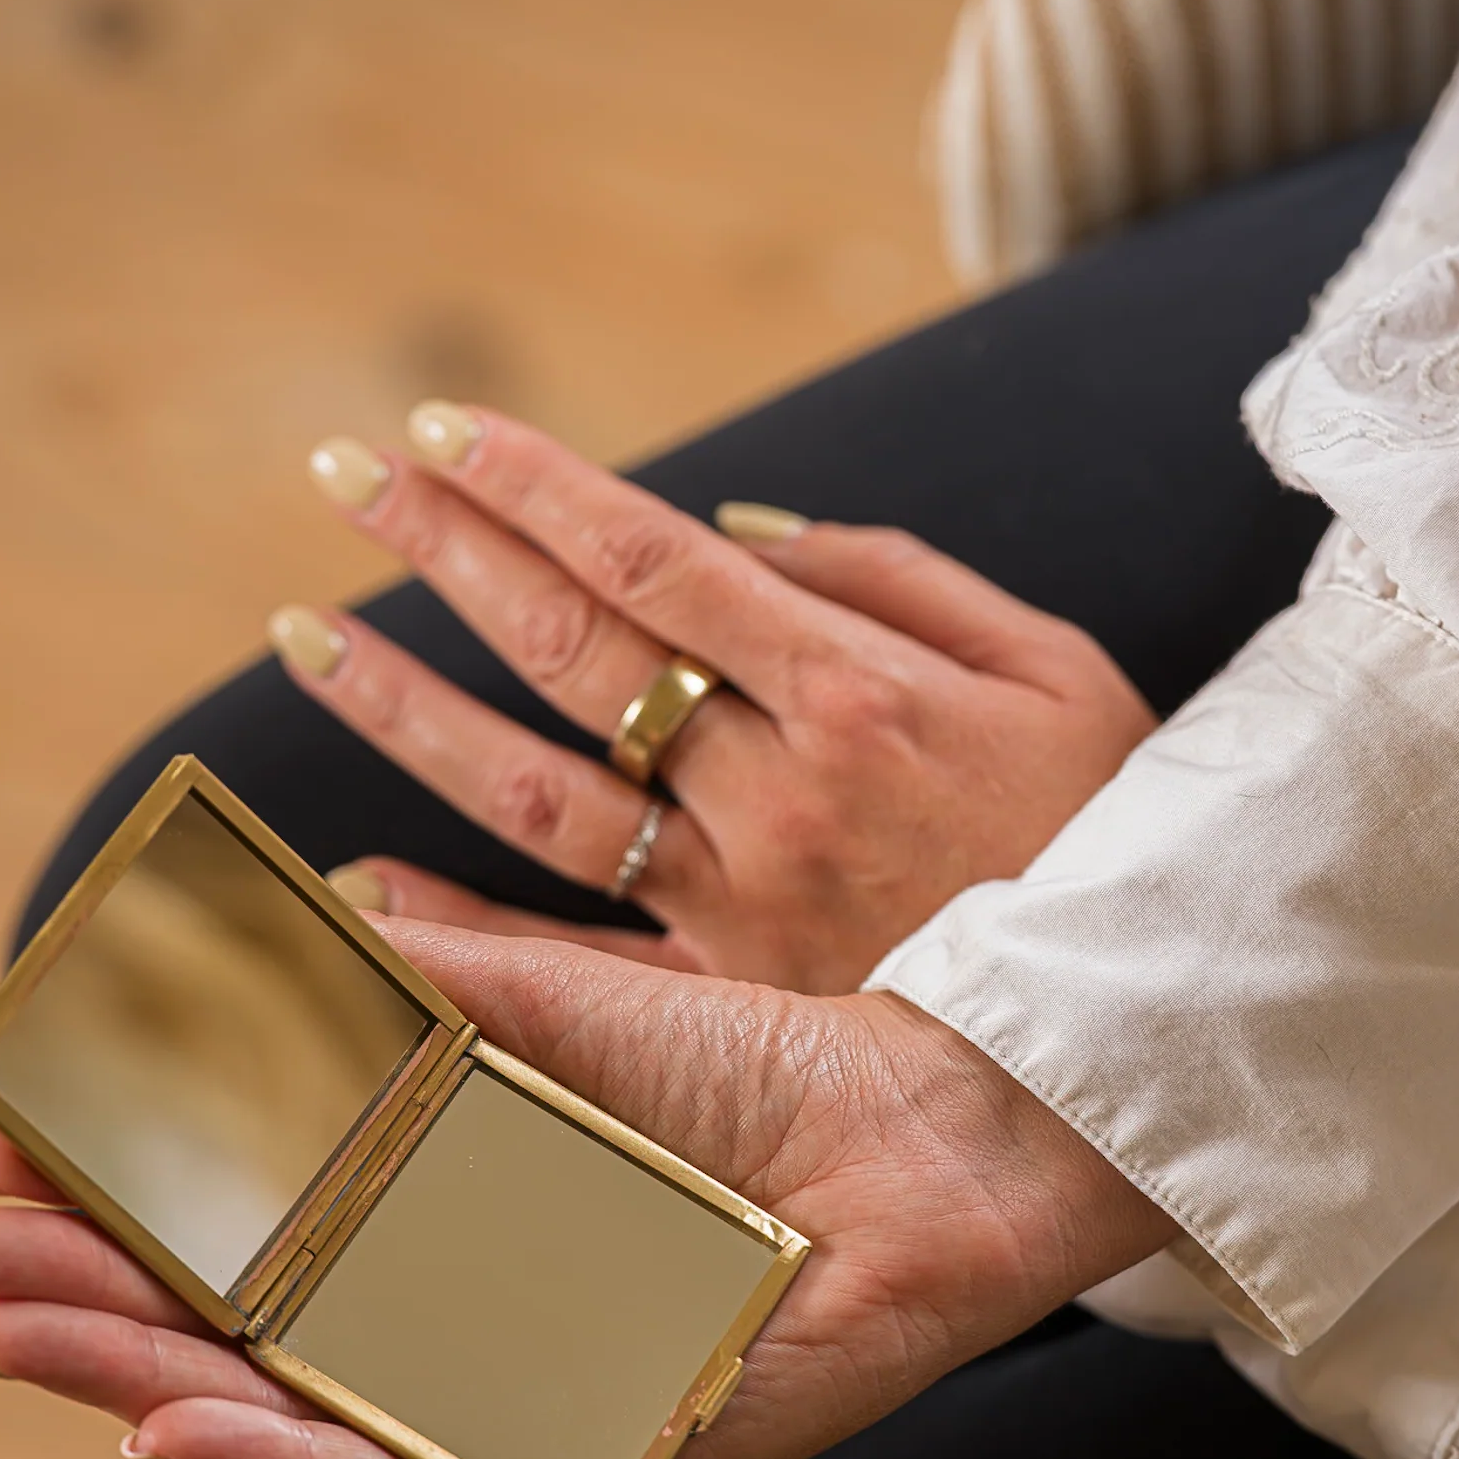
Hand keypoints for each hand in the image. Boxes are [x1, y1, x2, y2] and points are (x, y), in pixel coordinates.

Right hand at [0, 929, 1170, 1458]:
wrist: (921, 1125)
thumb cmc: (746, 1062)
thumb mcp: (540, 1007)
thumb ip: (397, 987)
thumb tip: (235, 930)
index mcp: (443, 1214)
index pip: (241, 1224)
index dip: (115, 1194)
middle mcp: (462, 1320)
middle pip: (240, 1328)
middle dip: (90, 1296)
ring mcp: (517, 1395)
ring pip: (301, 1413)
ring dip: (147, 1378)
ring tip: (15, 1333)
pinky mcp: (592, 1458)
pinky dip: (303, 1453)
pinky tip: (185, 1421)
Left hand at [275, 406, 1153, 992]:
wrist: (1152, 1029)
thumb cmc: (1111, 824)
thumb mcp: (1054, 667)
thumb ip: (898, 580)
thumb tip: (734, 529)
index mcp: (857, 689)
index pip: (655, 558)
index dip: (536, 486)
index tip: (441, 429)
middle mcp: (776, 789)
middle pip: (575, 646)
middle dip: (448, 547)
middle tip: (343, 471)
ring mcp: (737, 899)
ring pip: (536, 790)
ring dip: (409, 708)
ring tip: (306, 636)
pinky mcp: (724, 996)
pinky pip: (564, 950)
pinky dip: (457, 916)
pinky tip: (356, 876)